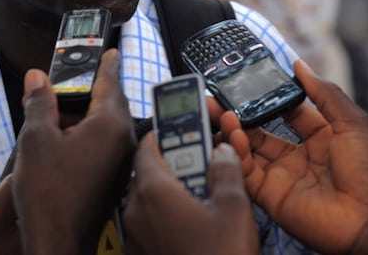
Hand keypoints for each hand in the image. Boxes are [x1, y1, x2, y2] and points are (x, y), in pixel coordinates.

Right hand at [12, 49, 135, 254]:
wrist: (57, 242)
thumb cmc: (49, 195)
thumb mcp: (36, 139)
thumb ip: (39, 103)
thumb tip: (38, 77)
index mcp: (110, 125)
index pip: (110, 82)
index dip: (106, 64)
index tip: (110, 51)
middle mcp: (124, 141)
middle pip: (110, 104)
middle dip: (89, 92)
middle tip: (70, 82)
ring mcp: (122, 162)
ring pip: (107, 127)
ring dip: (85, 118)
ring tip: (57, 116)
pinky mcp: (115, 179)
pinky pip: (106, 147)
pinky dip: (88, 138)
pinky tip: (65, 144)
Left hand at [123, 137, 257, 254]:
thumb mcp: (234, 206)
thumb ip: (225, 169)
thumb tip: (221, 150)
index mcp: (153, 190)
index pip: (147, 145)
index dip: (166, 132)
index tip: (184, 129)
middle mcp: (135, 211)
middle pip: (148, 172)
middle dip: (175, 164)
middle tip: (203, 165)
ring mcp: (133, 238)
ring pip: (148, 201)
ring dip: (171, 193)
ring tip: (203, 198)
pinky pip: (149, 226)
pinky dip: (166, 218)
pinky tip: (192, 227)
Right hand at [221, 60, 367, 254]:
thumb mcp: (352, 121)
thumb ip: (323, 92)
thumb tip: (300, 64)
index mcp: (323, 137)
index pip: (288, 112)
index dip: (270, 98)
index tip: (251, 82)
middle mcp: (301, 156)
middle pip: (262, 131)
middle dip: (241, 114)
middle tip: (221, 98)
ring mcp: (285, 177)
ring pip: (250, 151)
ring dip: (233, 131)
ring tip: (221, 112)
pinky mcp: (273, 197)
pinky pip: (248, 174)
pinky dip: (236, 154)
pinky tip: (232, 134)